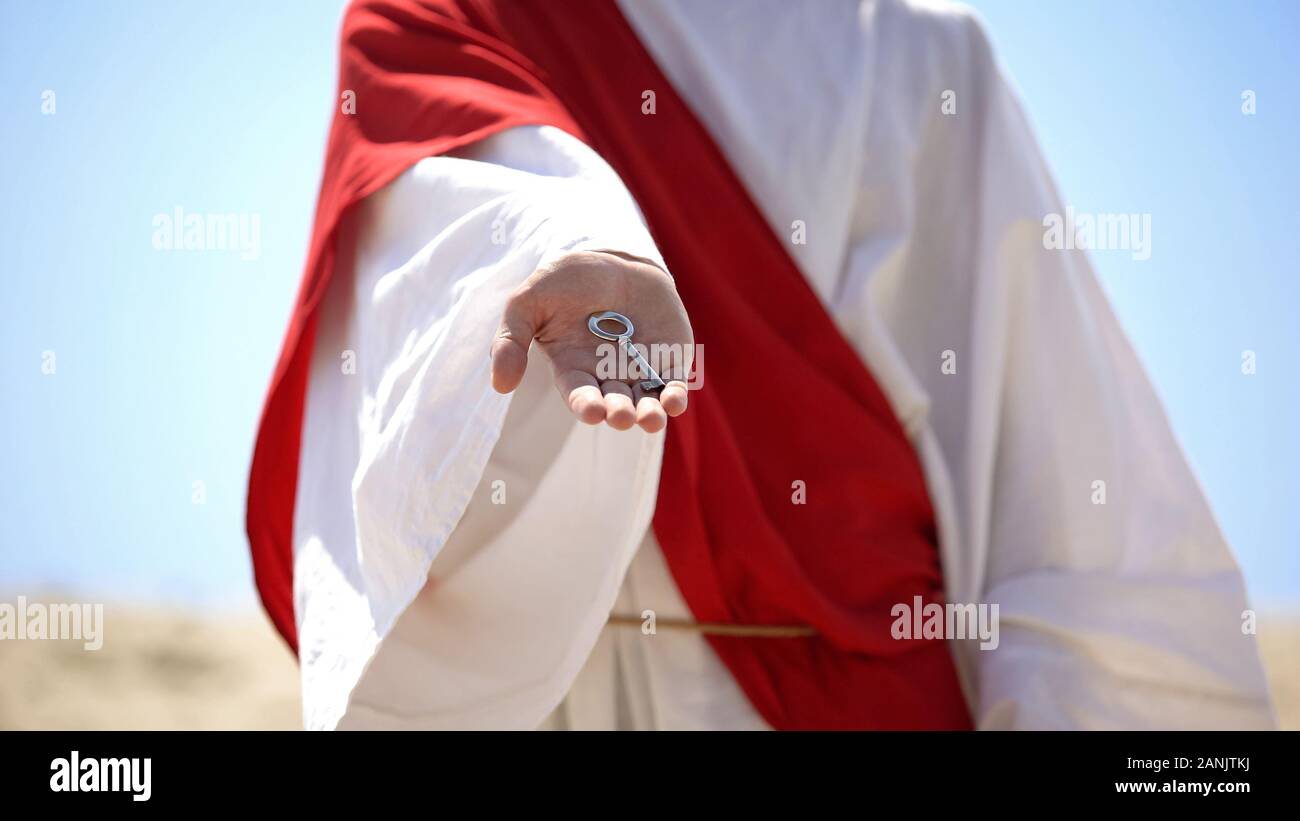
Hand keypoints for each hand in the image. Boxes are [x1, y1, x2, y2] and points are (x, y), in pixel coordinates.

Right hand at [490, 250, 692, 431]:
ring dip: (649, 415)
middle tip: (621, 415)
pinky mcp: (669, 360)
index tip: (592, 411)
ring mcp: (640, 370)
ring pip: (646, 403)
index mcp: (574, 369)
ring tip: (649, 418)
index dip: (587, 405)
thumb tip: (500, 386)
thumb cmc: (566, 283)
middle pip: (615, 404)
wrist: (612, 259)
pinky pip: (673, 386)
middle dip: (618, 413)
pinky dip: (675, 397)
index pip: (580, 395)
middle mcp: (608, 377)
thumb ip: (511, 340)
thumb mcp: (528, 302)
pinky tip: (674, 402)